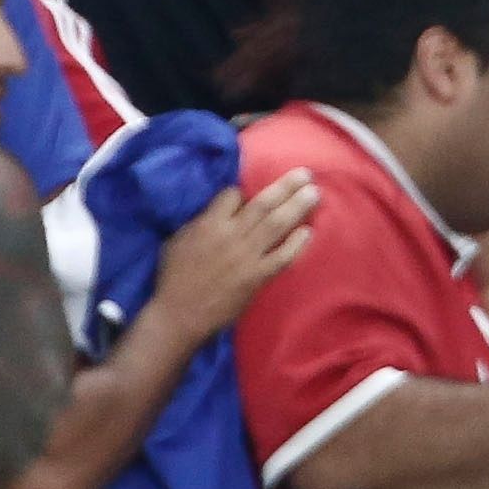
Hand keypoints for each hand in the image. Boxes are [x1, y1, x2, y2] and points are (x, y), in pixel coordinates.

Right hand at [151, 171, 320, 342]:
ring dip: (297, 207)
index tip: (250, 194)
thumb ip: (200, 221)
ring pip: (277, 225)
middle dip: (286, 186)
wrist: (179, 314)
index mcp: (209, 224)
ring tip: (314, 193)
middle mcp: (232, 235)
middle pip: (264, 204)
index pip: (233, 195)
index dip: (243, 191)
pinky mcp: (257, 277)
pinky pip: (282, 257)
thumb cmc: (174, 277)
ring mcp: (247, 256)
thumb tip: (218, 209)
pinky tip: (308, 232)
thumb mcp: (177, 240)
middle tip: (305, 174)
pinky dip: (296, 244)